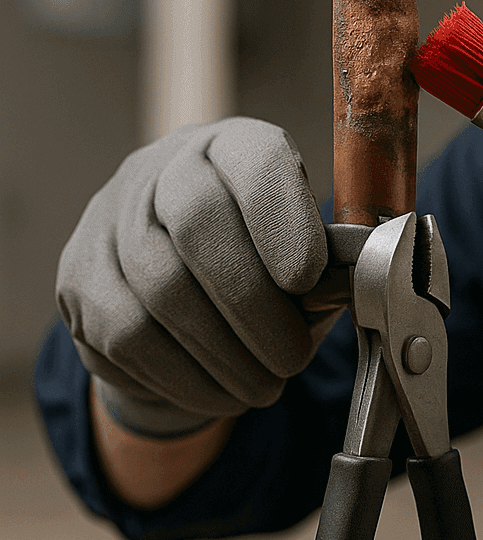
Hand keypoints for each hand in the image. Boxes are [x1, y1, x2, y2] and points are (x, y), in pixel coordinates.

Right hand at [57, 118, 332, 436]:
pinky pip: (125, 335)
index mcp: (233, 146)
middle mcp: (162, 168)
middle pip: (199, 225)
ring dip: (222, 353)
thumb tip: (348, 288)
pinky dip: (182, 375)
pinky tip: (221, 394)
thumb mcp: (306, 248)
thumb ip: (328, 263)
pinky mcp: (77, 278)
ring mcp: (110, 220)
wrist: (183, 282)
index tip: (309, 278)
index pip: (256, 161)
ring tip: (265, 386)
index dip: (283, 220)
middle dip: (254, 305)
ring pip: (160, 288)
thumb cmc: (266, 261)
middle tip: (292, 358)